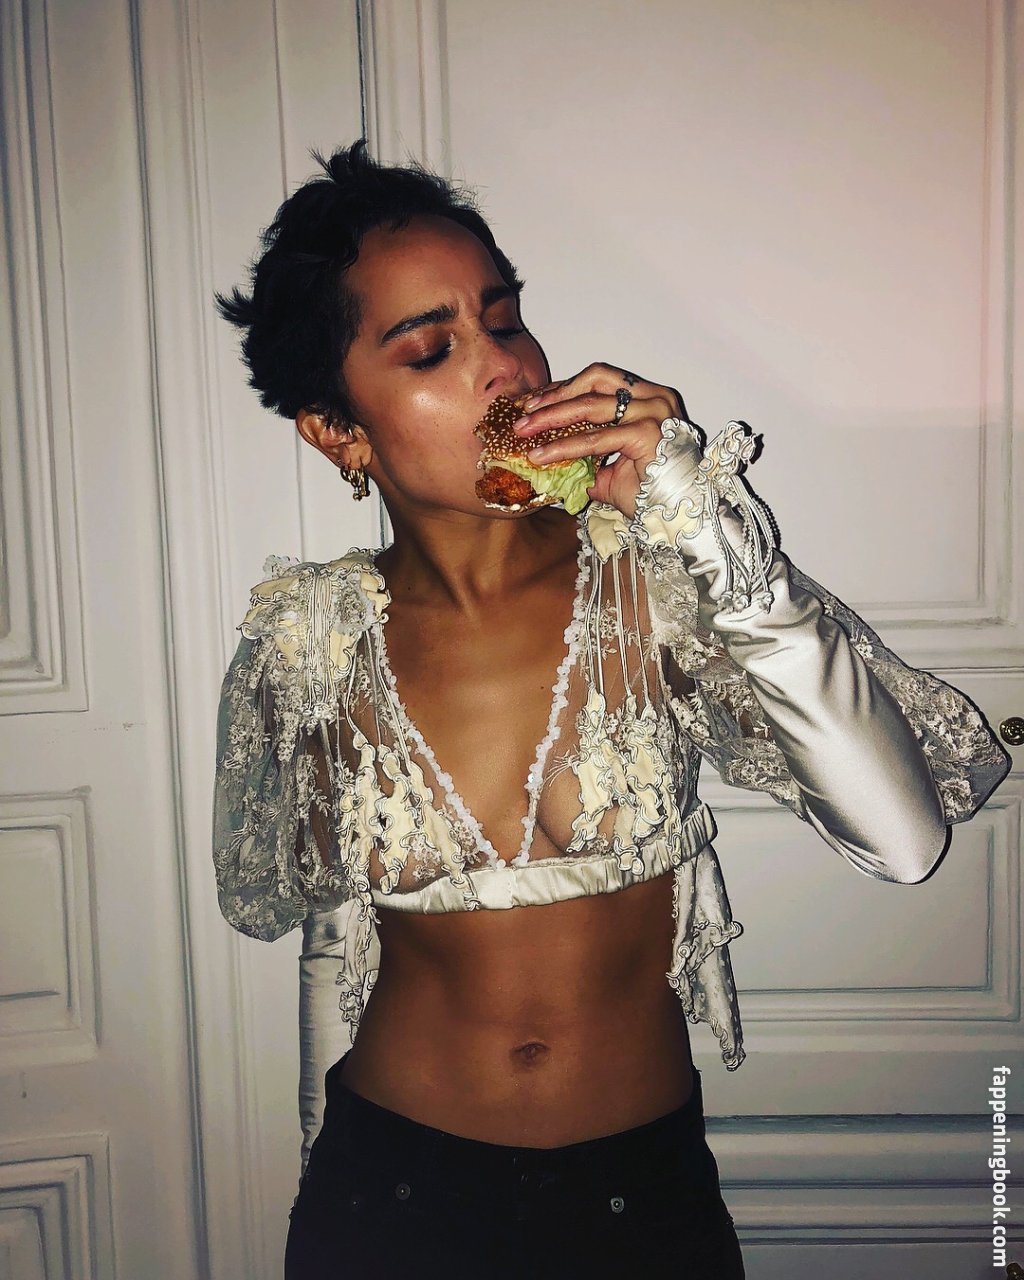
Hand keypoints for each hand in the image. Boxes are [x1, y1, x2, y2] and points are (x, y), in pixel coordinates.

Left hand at [513, 363, 686, 517]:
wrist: (679, 520)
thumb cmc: (650, 495)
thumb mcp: (609, 467)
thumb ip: (584, 453)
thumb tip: (545, 449)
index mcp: (649, 397)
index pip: (600, 381)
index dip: (564, 389)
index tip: (536, 403)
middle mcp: (655, 397)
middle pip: (594, 381)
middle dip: (554, 396)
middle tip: (525, 415)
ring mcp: (653, 412)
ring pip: (590, 405)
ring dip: (551, 418)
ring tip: (525, 432)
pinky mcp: (647, 433)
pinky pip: (595, 438)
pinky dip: (564, 447)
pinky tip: (541, 455)